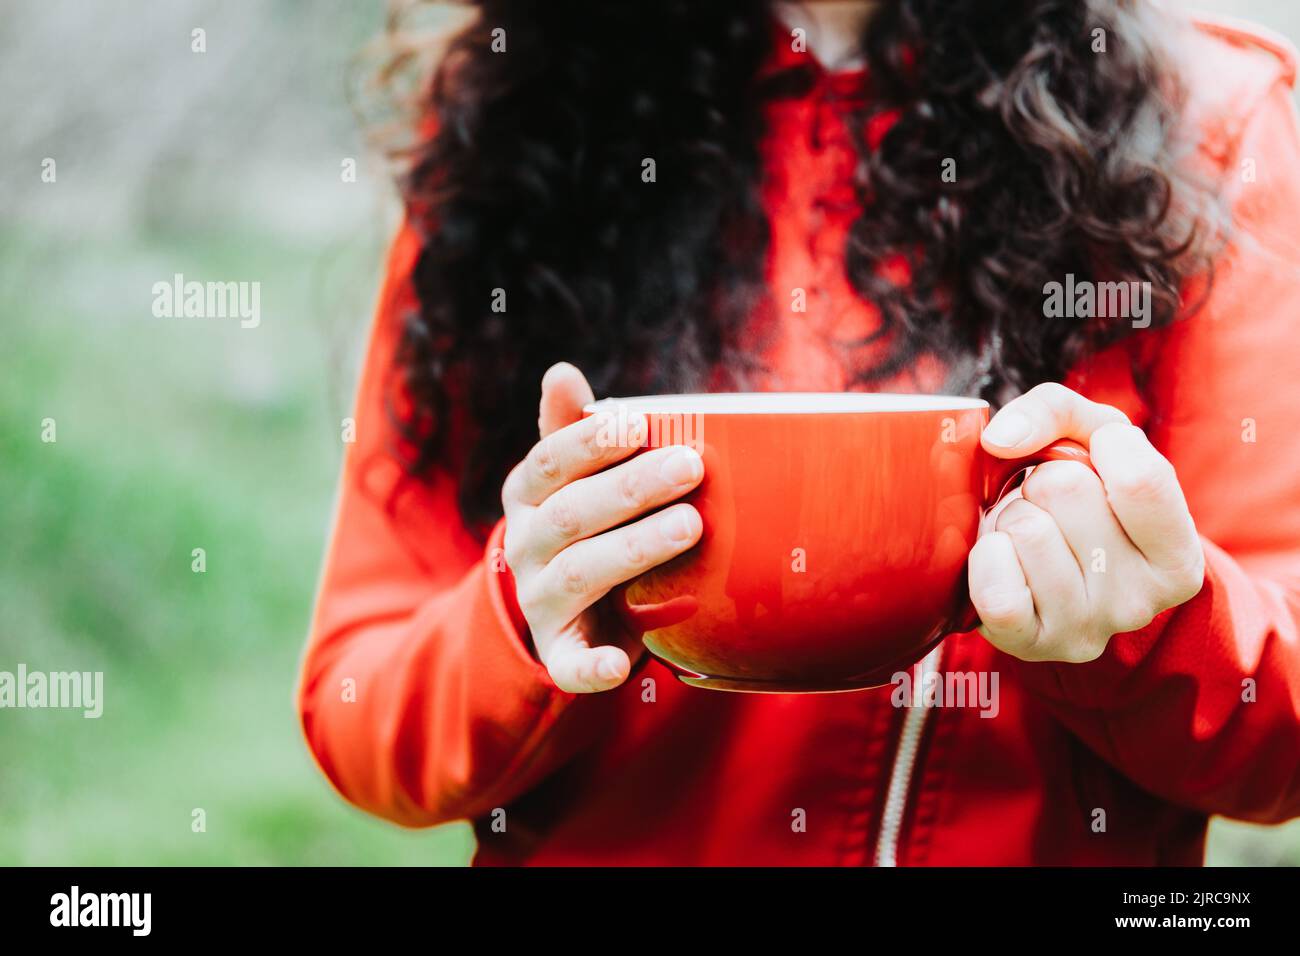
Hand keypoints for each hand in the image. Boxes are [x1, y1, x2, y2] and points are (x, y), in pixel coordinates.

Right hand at [500, 363, 704, 691]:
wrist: (557, 610)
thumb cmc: (582, 525)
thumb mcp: (568, 480)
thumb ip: (570, 430)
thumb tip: (560, 371)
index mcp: (527, 496)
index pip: (549, 462)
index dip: (590, 442)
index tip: (638, 423)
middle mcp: (526, 546)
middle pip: (573, 514)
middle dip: (632, 489)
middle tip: (691, 466)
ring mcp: (540, 600)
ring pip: (580, 573)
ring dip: (633, 549)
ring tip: (690, 527)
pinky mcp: (559, 650)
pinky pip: (570, 664)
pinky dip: (593, 667)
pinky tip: (622, 664)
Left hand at [967, 383, 1204, 662]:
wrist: (1048, 585)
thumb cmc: (1080, 501)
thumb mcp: (1093, 440)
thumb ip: (1057, 410)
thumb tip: (1001, 438)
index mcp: (1177, 555)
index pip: (1140, 478)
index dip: (1100, 450)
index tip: (1095, 461)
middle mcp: (1141, 601)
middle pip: (1067, 490)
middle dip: (1042, 482)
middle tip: (1049, 508)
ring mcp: (1087, 628)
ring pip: (1026, 529)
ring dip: (1010, 518)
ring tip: (1027, 536)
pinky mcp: (1030, 645)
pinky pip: (997, 587)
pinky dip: (986, 557)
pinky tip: (1002, 560)